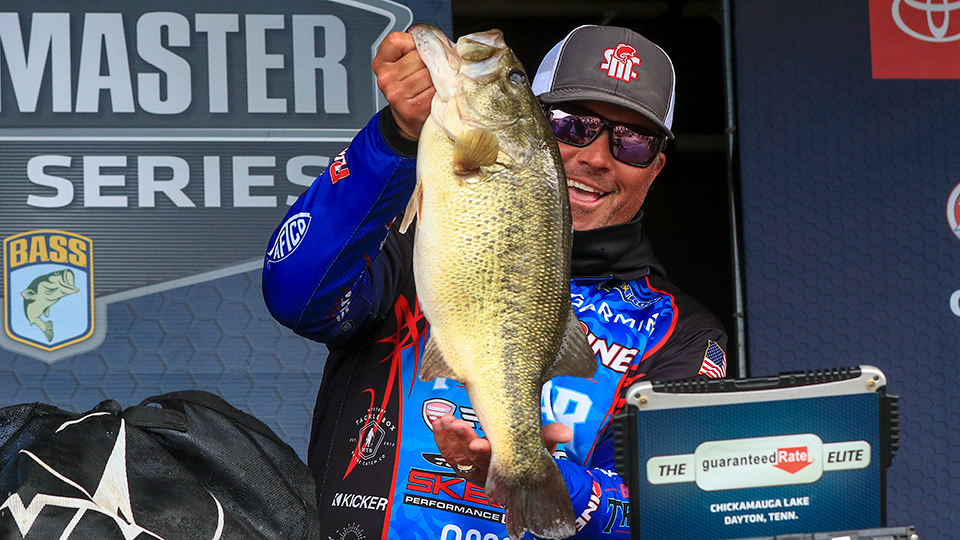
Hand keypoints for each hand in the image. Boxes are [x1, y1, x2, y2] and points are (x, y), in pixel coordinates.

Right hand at [372, 31, 434, 140]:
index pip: (396, 40)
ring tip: (437, 80)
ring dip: (439, 76)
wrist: (408, 118)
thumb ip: (415, 45)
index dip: (413, 42)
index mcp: (381, 63)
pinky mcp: (411, 109)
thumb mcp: (404, 61)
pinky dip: (441, 90)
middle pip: (418, 57)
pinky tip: (437, 92)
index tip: (418, 50)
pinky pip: (434, 91)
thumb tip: (435, 40)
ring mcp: (397, 95)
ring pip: (428, 74)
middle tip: (435, 66)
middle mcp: (386, 79)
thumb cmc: (411, 85)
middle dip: (431, 59)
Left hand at [431, 414, 572, 486]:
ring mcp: (472, 467)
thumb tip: (567, 432)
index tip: (478, 442)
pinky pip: (448, 454)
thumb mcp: (541, 447)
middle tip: (455, 424)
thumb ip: (549, 438)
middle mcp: (487, 471)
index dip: (486, 452)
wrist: (517, 471)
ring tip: (443, 419)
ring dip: (448, 438)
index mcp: (505, 467)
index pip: (494, 461)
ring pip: (456, 456)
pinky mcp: (461, 462)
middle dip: (462, 441)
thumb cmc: (529, 456)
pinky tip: (438, 424)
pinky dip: (441, 440)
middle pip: (472, 458)